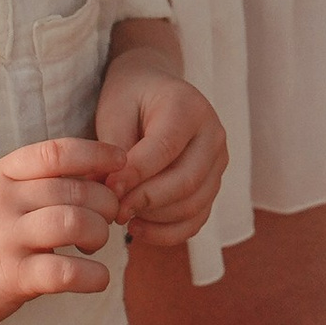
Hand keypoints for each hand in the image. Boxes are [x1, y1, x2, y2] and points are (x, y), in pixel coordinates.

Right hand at [0, 139, 119, 324]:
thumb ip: (35, 180)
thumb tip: (97, 170)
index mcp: (1, 174)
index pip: (57, 151)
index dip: (97, 152)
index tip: (121, 162)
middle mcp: (3, 200)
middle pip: (75, 188)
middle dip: (106, 202)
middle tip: (108, 218)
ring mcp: (5, 239)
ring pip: (74, 222)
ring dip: (99, 234)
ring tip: (94, 246)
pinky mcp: (10, 278)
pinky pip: (65, 272)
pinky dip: (93, 276)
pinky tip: (97, 280)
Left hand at [95, 53, 227, 243]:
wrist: (152, 92)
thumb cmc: (130, 99)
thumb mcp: (115, 112)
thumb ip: (113, 151)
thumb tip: (111, 194)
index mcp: (188, 107)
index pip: (165, 149)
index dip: (135, 174)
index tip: (107, 190)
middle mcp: (212, 134)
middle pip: (186, 181)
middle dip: (146, 201)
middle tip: (113, 210)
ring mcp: (218, 162)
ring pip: (194, 205)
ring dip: (155, 219)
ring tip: (123, 216)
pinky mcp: (213, 185)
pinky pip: (197, 219)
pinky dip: (168, 232)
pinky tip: (138, 228)